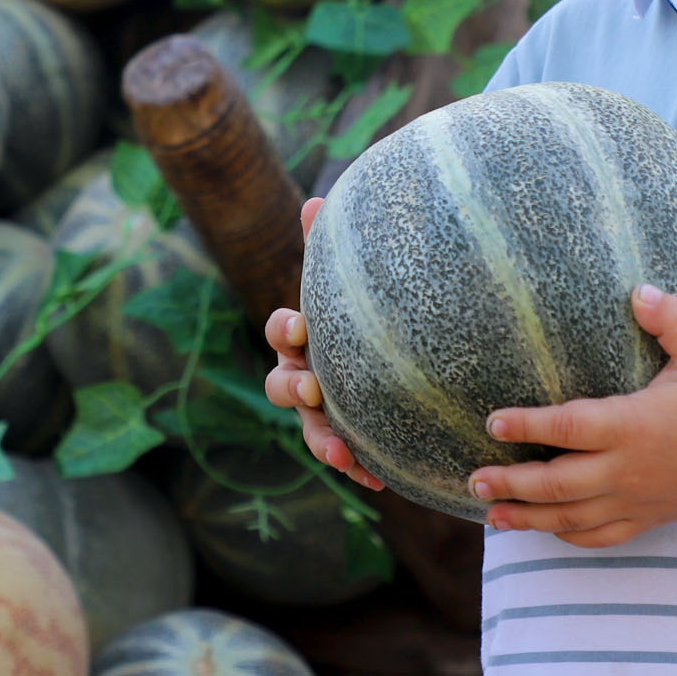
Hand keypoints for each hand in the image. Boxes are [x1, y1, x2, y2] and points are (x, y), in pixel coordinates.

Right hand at [263, 197, 383, 491]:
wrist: (396, 358)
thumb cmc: (362, 313)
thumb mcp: (349, 281)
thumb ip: (329, 247)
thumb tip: (315, 199)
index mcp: (302, 336)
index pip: (279, 330)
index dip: (285, 329)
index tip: (302, 327)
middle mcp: (304, 375)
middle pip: (280, 386)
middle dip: (293, 389)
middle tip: (314, 389)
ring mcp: (323, 411)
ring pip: (310, 430)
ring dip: (321, 441)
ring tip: (340, 454)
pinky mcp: (348, 439)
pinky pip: (346, 458)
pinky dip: (358, 467)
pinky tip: (377, 478)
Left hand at [470, 283, 676, 545]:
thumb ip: (671, 318)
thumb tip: (638, 289)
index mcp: (636, 424)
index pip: (569, 427)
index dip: (528, 425)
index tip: (493, 420)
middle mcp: (631, 468)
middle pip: (558, 483)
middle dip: (511, 483)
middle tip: (473, 476)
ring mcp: (638, 500)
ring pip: (572, 518)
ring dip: (528, 517)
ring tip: (489, 513)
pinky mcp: (649, 519)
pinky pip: (601, 537)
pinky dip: (568, 537)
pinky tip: (543, 530)